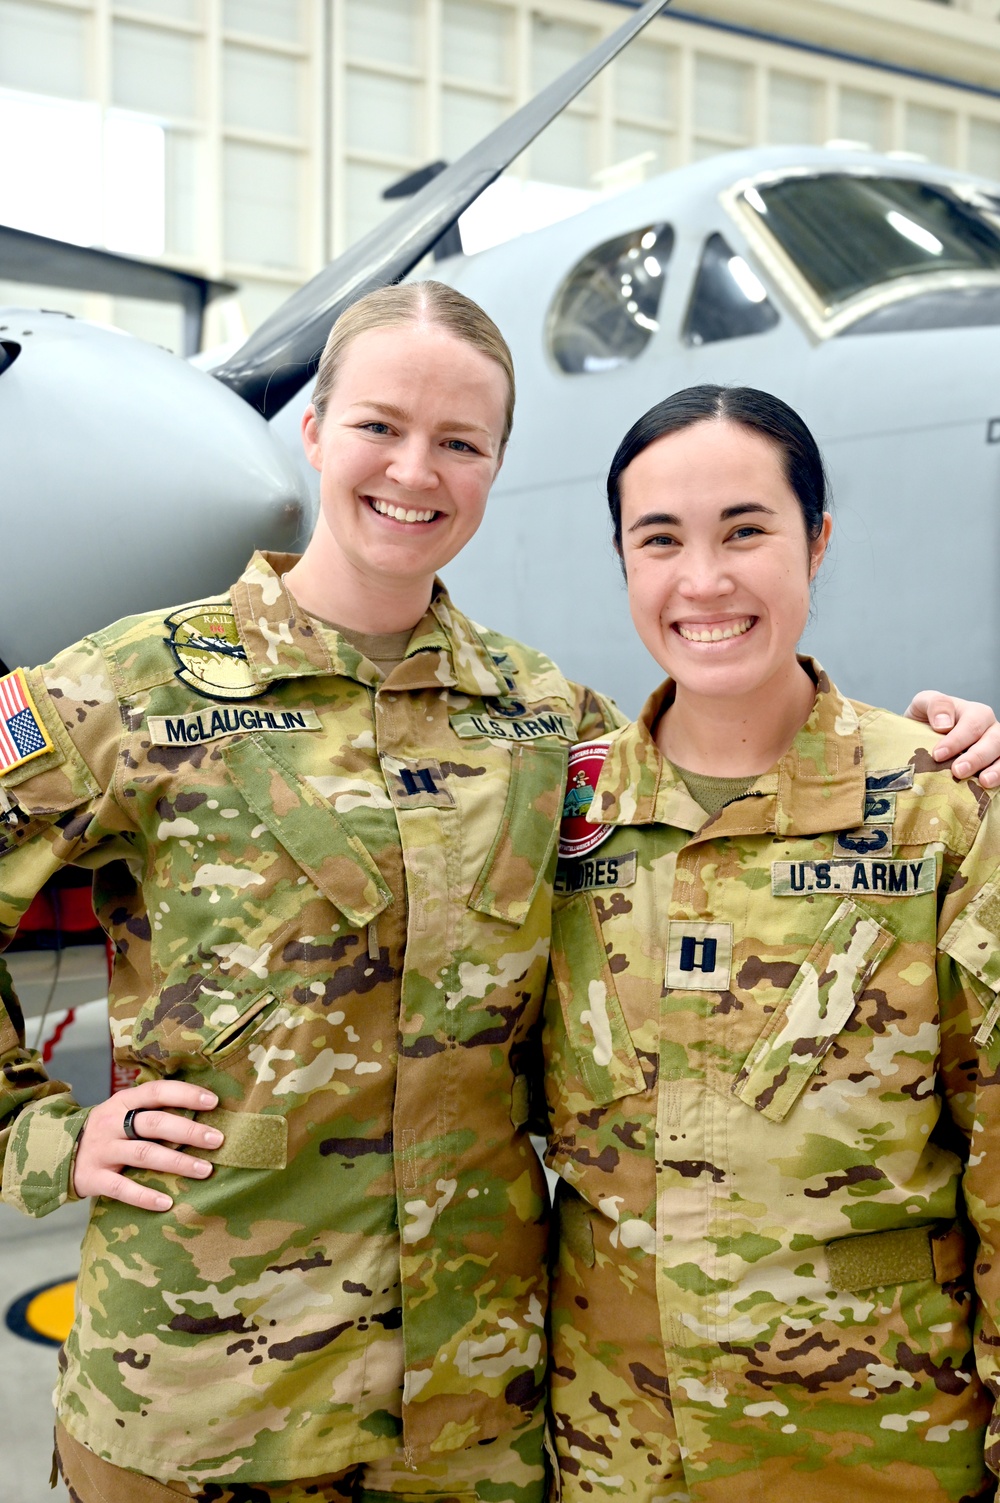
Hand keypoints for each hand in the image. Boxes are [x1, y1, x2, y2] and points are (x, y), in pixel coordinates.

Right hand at [73, 1081, 222, 1209]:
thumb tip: (203, 1107)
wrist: (58, 1154)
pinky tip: (167, 1202)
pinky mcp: (93, 1178)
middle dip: (189, 1131)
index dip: (185, 1094)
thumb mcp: (123, 1111)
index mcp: (122, 1101)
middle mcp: (112, 1123)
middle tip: (217, 1140)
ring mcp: (102, 1151)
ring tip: (205, 1170)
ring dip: (177, 1162)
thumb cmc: (108, 1132)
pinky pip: (122, 1188)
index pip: (156, 1091)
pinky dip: (145, 1196)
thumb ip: (153, 1109)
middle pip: (154, 1123)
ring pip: (144, 1154)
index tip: (214, 1101)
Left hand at [905, 692, 999, 785]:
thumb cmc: (925, 724)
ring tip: (984, 781)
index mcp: (973, 713)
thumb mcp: (923, 705)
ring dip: (997, 768)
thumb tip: (944, 724)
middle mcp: (990, 729)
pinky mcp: (997, 764)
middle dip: (977, 756)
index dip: (956, 739)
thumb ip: (934, 705)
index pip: (972, 722)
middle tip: (958, 771)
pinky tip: (988, 786)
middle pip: (994, 739)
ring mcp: (997, 748)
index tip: (938, 755)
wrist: (921, 741)